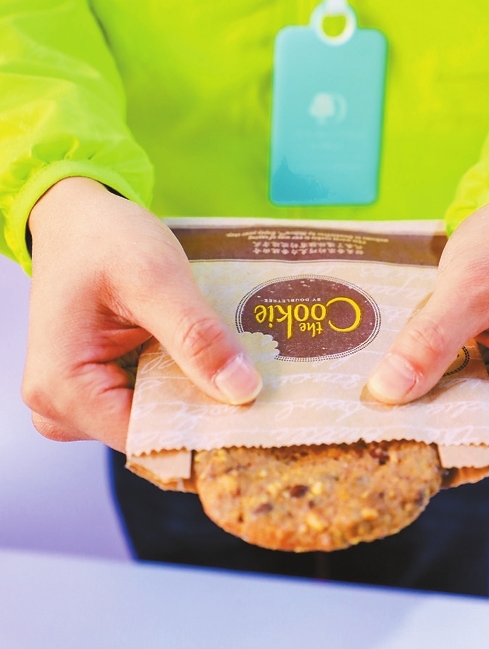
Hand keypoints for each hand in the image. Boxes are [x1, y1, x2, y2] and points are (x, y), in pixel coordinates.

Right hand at [23, 177, 261, 451]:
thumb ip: (195, 337)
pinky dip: (182, 377)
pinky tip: (213, 358)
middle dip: (206, 408)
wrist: (76, 215)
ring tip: (242, 366)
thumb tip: (242, 391)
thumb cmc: (101, 237)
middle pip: (153, 430)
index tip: (263, 414)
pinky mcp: (97, 385)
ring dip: (197, 391)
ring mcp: (77, 400)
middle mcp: (60, 408)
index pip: (150, 436)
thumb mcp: (155, 279)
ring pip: (156, 414)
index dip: (207, 427)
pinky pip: (149, 396)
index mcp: (63, 390)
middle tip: (265, 385)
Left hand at [367, 184, 488, 441]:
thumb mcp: (469, 284)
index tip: (372, 406)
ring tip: (402, 357)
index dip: (423, 418)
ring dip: (437, 387)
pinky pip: (481, 395)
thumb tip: (387, 394)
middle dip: (427, 402)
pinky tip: (427, 353)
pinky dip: (452, 376)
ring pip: (473, 412)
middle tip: (373, 380)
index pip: (477, 430)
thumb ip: (430, 342)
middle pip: (475, 426)